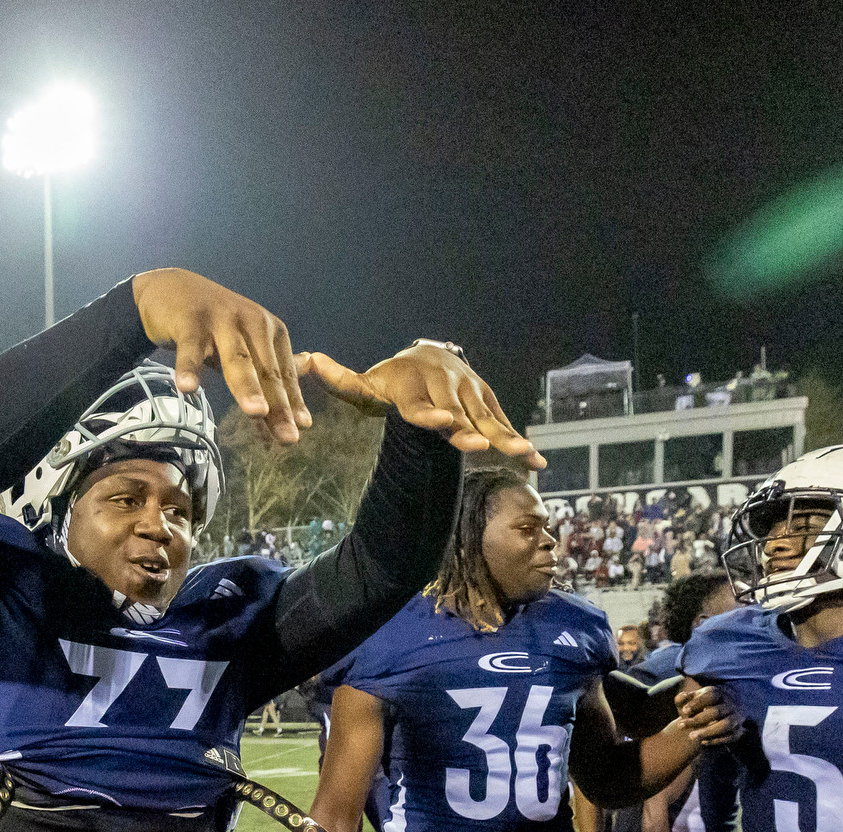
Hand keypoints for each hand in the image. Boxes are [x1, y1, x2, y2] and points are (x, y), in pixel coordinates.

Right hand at [130, 268, 308, 442]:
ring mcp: (221, 319)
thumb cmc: (215, 325)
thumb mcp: (247, 343)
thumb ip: (267, 371)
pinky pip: (190, 349)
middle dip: (278, 404)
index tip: (301, 430)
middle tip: (288, 436)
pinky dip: (189, 368)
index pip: (283, 373)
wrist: (173, 288)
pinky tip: (188, 389)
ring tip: (255, 412)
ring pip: (236, 358)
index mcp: (270, 330)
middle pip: (266, 370)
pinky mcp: (190, 320)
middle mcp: (252, 322)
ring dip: (246, 386)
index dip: (292, 402)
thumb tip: (301, 395)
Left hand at [300, 344, 545, 469]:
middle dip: (470, 428)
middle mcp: (445, 386)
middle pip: (458, 412)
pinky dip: (520, 441)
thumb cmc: (392, 381)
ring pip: (486, 417)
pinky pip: (504, 423)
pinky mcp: (487, 402)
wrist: (430, 357)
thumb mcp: (365, 383)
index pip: (419, 404)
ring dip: (504, 435)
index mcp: (413, 386)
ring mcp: (469, 393)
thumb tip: (304, 361)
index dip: (430, 414)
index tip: (443, 422)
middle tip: (480, 446)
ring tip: (520, 454)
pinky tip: (538, 463)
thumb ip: (339, 379)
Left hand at [673, 680, 742, 746]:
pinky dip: (716, 740)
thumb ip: (682, 698)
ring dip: (708, 731)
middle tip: (680, 726)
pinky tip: (702, 742)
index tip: (684, 710)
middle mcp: (730, 704)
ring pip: (725, 725)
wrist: (716, 717)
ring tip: (691, 736)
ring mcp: (736, 717)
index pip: (711, 695)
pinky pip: (730, 737)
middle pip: (716, 711)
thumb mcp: (690, 701)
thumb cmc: (699, 707)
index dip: (697, 702)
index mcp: (719, 693)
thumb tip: (683, 696)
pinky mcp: (738, 731)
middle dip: (698, 719)